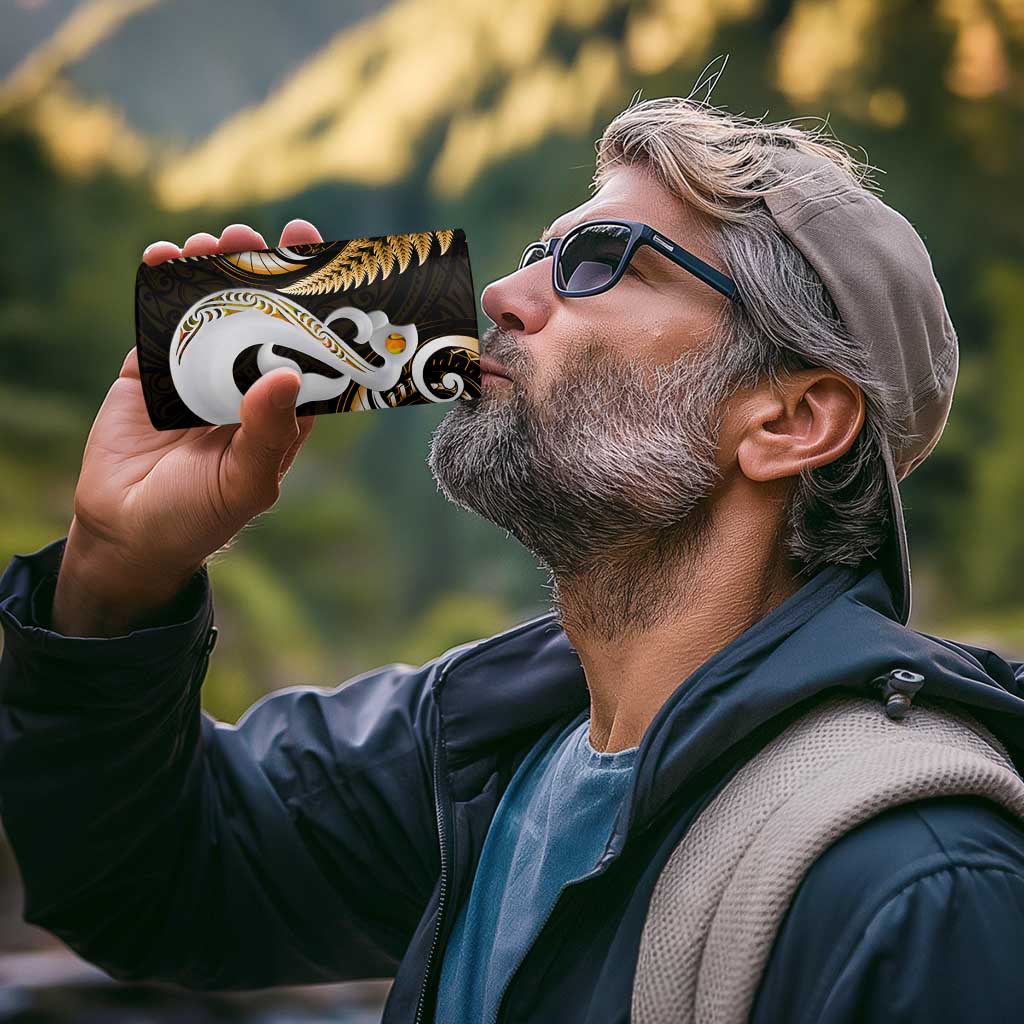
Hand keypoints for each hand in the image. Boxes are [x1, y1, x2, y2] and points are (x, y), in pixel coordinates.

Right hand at [52, 220, 322, 636]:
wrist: (126, 533)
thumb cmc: (200, 517)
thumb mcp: (245, 482)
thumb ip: (268, 432)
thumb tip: (284, 375)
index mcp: (281, 409)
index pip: (307, 346)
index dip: (315, 303)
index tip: (319, 258)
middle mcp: (245, 383)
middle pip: (260, 315)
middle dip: (260, 272)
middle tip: (257, 235)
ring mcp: (197, 373)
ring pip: (211, 310)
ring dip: (212, 270)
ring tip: (211, 241)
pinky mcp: (151, 371)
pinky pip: (158, 321)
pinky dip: (160, 286)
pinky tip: (164, 257)